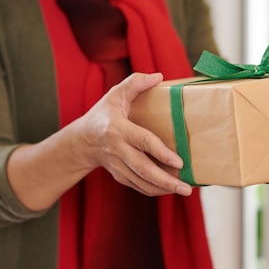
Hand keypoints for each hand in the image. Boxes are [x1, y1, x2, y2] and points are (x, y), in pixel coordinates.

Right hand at [71, 72, 192, 196]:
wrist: (81, 141)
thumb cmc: (103, 114)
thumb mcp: (115, 94)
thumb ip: (135, 83)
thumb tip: (158, 76)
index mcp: (118, 129)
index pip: (143, 142)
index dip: (161, 153)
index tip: (179, 162)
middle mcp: (118, 150)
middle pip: (144, 169)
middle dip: (166, 180)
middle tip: (186, 188)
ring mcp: (118, 166)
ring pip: (142, 182)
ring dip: (164, 189)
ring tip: (185, 191)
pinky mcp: (120, 176)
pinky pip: (139, 187)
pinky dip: (155, 190)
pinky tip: (171, 190)